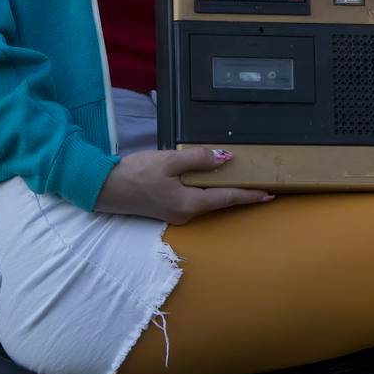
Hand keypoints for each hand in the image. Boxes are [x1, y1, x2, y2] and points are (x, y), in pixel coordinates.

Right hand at [93, 148, 271, 223]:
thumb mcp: (169, 161)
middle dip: (241, 192)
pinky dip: (208, 190)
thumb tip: (226, 160)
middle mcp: (187, 214)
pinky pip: (195, 199)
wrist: (103, 188)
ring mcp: (177, 214)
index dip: (250, 195)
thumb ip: (199, 160)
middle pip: (220, 201)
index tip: (270, 194)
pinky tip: (212, 179)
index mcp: (190, 204)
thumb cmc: (136, 174)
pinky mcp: (168, 209)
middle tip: (262, 182)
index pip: (228, 198)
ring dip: (224, 190)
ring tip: (243, 178)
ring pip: (208, 200)